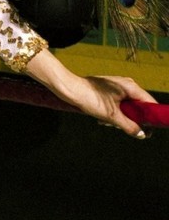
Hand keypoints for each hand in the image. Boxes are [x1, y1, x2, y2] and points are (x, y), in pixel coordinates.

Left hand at [25, 49, 156, 139]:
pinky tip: (102, 119)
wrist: (68, 88)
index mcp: (131, 87)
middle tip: (122, 127)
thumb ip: (129, 126)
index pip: (150, 103)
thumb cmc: (89, 98)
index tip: (148, 129)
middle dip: (132, 118)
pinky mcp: (108, 88)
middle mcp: (127, 84)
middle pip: (139, 105)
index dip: (151, 117)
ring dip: (120, 117)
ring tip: (107, 122)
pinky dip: (113, 112)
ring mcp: (117, 85)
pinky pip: (117, 102)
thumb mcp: (111, 116)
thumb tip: (142, 135)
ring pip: (127, 105)